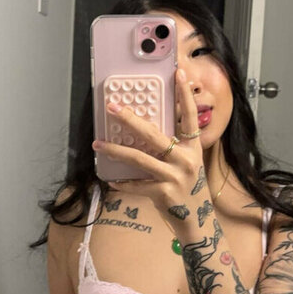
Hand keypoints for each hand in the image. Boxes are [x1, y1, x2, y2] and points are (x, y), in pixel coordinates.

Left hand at [92, 68, 208, 213]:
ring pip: (139, 158)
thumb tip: (143, 130)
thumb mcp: (186, 164)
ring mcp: (175, 177)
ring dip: (115, 151)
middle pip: (153, 134)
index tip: (178, 73)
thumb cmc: (186, 188)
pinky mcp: (164, 193)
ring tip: (97, 144)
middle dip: (130, 119)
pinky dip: (122, 182)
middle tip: (112, 108)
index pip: (190, 117)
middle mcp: (186, 160)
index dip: (184, 94)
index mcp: (193, 148)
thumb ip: (171, 148)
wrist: (195, 219)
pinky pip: (136, 184)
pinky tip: (110, 179)